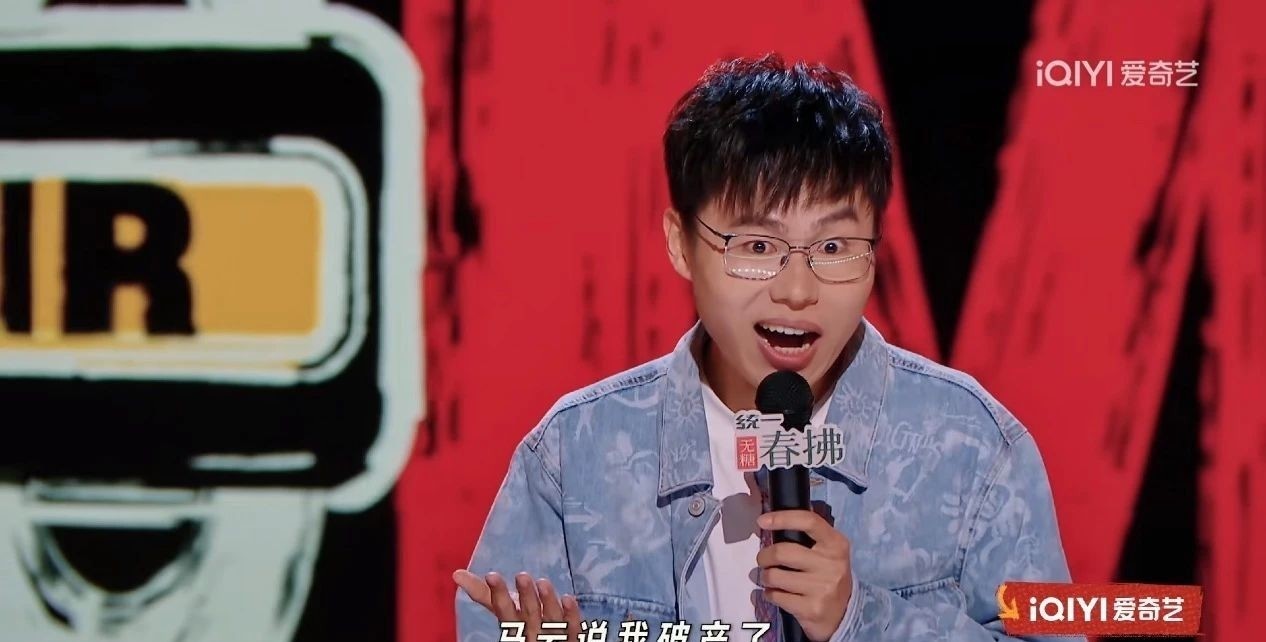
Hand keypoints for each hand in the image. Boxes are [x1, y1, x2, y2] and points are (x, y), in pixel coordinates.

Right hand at [453, 569, 582, 638]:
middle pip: (529, 617)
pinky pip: (574, 629)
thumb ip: (486, 594)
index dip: (498, 595)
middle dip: (526, 598)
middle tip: (522, 575)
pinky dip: (571, 615)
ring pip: (552, 622)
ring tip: (542, 581)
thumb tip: (457, 574)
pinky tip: (568, 598)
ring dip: (548, 602)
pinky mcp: (573, 638)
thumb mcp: (506, 611)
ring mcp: (554, 638)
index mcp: (515, 628)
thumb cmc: (524, 626)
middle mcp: (533, 635)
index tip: (491, 575)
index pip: (504, 613)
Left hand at [755, 510, 852, 641]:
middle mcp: (831, 564)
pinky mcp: (812, 609)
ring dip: (765, 577)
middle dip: (764, 556)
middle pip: (782, 552)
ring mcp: (822, 588)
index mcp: (836, 544)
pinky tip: (775, 594)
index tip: (762, 521)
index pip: (809, 522)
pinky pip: (776, 596)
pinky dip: (769, 594)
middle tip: (763, 560)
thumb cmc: (828, 575)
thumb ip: (807, 536)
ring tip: (770, 578)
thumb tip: (772, 521)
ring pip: (774, 576)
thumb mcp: (828, 551)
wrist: (845, 613)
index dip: (782, 518)